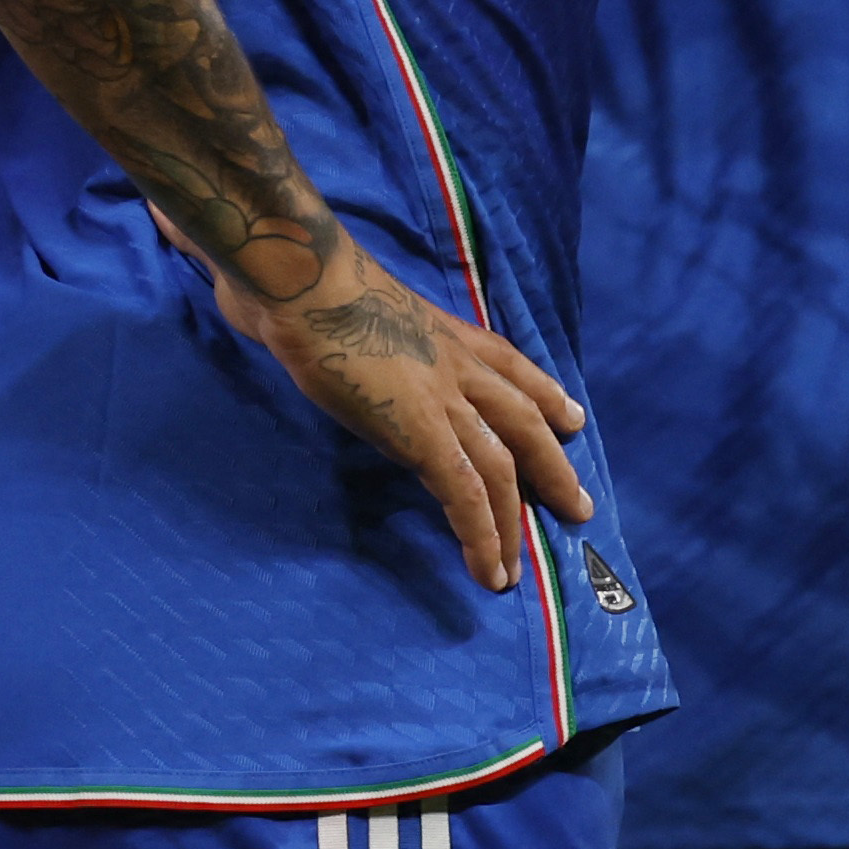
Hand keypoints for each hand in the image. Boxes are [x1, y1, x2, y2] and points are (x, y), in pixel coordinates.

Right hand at [208, 225, 595, 592]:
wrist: (301, 278)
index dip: (544, 393)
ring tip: (518, 569)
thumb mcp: (334, 292)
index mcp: (443, 331)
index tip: (569, 417)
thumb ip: (328, 312)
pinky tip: (487, 571)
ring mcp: (444, 398)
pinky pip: (466, 493)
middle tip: (575, 504)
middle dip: (553, 465)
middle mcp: (457, 364)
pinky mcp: (422, 431)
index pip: (510, 365)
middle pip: (524, 419)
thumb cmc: (301, 277)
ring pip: (503, 467)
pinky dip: (481, 535)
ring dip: (514, 521)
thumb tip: (272, 303)